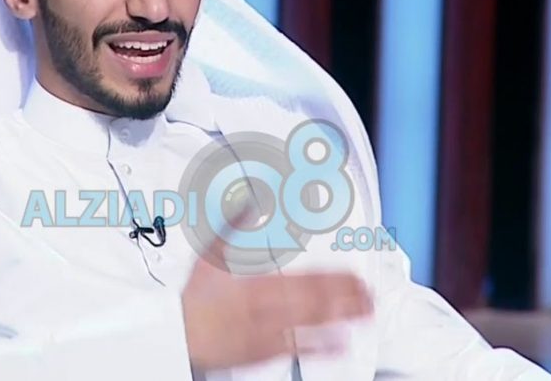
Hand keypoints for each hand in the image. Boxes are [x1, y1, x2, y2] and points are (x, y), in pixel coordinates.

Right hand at [180, 207, 372, 370]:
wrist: (179, 331)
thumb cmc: (196, 295)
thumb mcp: (212, 251)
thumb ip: (236, 223)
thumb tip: (253, 198)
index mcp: (260, 283)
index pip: (307, 278)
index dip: (335, 277)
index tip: (355, 274)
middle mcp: (269, 308)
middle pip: (316, 302)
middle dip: (346, 299)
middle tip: (370, 295)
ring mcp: (269, 331)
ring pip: (312, 325)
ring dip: (342, 319)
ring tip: (365, 313)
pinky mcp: (265, 351)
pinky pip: (299, 349)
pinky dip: (323, 347)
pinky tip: (341, 344)